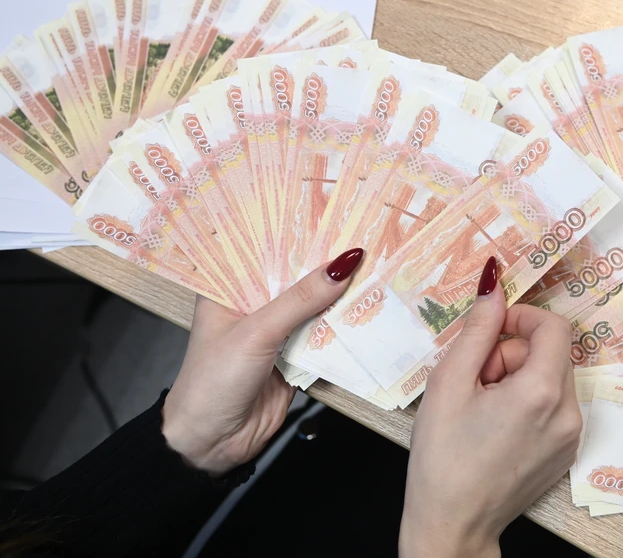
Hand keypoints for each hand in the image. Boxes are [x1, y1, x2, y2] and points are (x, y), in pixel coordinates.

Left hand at [161, 248, 363, 474]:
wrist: (210, 444)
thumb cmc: (213, 381)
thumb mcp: (257, 332)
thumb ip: (300, 299)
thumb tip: (344, 264)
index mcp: (230, 287)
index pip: (267, 249)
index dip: (297, 231)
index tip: (334, 211)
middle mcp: (254, 304)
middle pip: (296, 276)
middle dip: (328, 263)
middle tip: (368, 233)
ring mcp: (277, 331)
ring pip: (315, 305)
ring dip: (341, 294)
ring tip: (378, 264)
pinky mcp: (297, 357)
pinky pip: (326, 336)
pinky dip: (346, 326)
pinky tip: (372, 306)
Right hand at [399, 257, 581, 557]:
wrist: (453, 525)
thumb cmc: (442, 457)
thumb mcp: (449, 383)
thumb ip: (477, 329)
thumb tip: (494, 284)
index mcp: (540, 392)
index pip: (553, 326)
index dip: (522, 317)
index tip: (493, 331)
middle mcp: (567, 412)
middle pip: (552, 351)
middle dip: (513, 351)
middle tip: (476, 377)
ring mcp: (571, 435)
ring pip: (553, 376)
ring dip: (520, 376)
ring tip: (483, 404)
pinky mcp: (566, 452)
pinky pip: (555, 405)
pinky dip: (529, 401)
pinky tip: (497, 424)